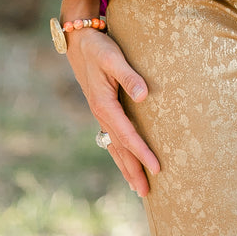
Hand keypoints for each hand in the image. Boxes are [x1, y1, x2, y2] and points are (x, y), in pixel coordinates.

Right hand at [64, 27, 160, 196]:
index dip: (143, 153)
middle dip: (133, 171)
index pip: (127, 136)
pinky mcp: (102, 110)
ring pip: (114, 147)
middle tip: (147, 193)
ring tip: (137, 188)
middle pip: (120, 149)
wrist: (79, 41)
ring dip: (126, 167)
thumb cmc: (99, 48)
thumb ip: (129, 76)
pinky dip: (119, 154)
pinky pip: (111, 139)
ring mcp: (100, 114)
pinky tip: (124, 162)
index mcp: (104, 106)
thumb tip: (144, 95)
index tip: (157, 169)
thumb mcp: (113, 58)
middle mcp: (101, 115)